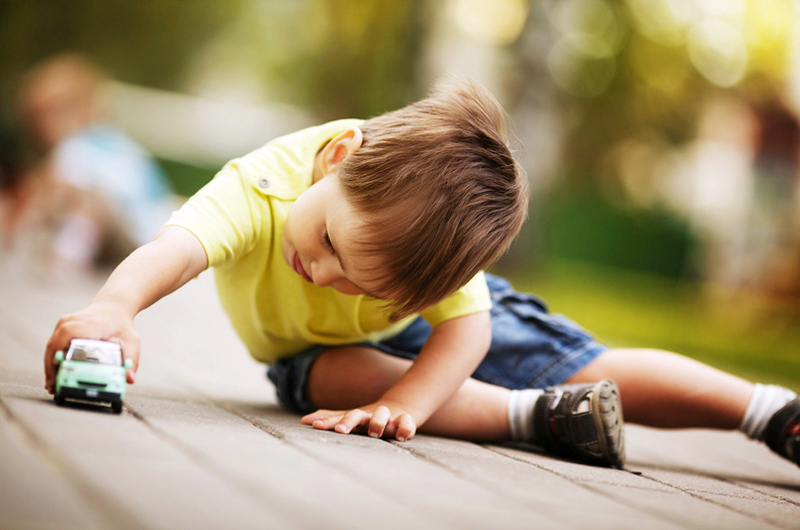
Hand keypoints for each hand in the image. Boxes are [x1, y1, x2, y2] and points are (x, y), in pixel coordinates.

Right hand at [44, 301, 138, 393]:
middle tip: (54, 387)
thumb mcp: (130, 341)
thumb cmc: (120, 324)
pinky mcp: (62, 326)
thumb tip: (130, 378)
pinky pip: (53, 343)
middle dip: (52, 369)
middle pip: (54, 347)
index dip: (60, 361)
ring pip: (51, 346)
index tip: (59, 377)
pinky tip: (54, 372)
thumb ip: (131, 359)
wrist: (114, 307)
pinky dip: (52, 358)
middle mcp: (71, 322)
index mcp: (86, 325)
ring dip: (50, 365)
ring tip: (52, 384)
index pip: (66, 342)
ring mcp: (64, 323)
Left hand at [301, 402, 417, 441]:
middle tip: (341, 430)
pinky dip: (405, 427)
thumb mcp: (350, 418)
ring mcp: (388, 418)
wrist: (400, 408)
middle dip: (349, 421)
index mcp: (356, 416)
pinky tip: (400, 436)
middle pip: (358, 414)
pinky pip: (407, 423)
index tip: (316, 427)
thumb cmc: (369, 418)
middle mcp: (370, 415)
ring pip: (383, 414)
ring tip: (373, 432)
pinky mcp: (405, 422)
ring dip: (378, 421)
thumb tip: (303, 420)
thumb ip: (330, 419)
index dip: (328, 422)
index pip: (339, 417)